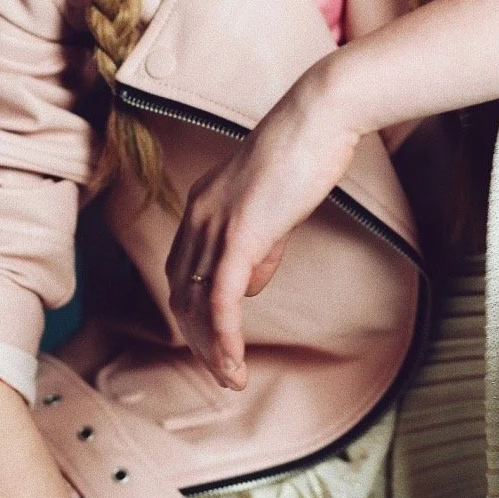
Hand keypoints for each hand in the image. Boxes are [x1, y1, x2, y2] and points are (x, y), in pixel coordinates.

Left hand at [164, 59, 360, 390]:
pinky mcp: (240, 234)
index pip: (181, 272)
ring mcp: (215, 225)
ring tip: (230, 378)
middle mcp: (198, 216)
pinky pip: (222, 298)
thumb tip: (251, 284)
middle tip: (221, 372)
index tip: (213, 342)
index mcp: (202, 206)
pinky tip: (234, 362)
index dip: (192, 313)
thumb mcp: (274, 207)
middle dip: (198, 340)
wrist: (319, 119)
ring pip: (196, 303)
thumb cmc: (305, 153)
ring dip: (212, 348)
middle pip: (180, 293)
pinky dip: (225, 337)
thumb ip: (259, 244)